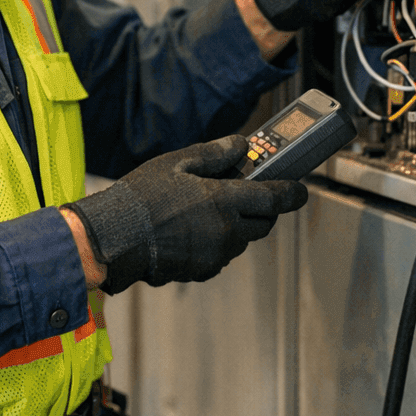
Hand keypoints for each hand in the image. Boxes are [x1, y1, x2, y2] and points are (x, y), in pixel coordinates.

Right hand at [63, 137, 307, 293]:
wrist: (114, 238)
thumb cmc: (141, 197)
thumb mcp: (176, 163)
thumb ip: (214, 154)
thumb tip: (241, 145)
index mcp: (224, 201)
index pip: (273, 198)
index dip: (292, 193)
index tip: (301, 190)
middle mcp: (227, 231)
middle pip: (263, 224)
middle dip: (263, 210)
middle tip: (248, 195)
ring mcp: (215, 254)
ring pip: (241, 241)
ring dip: (237, 227)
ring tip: (208, 211)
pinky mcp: (202, 270)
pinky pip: (221, 256)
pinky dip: (217, 244)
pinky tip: (193, 231)